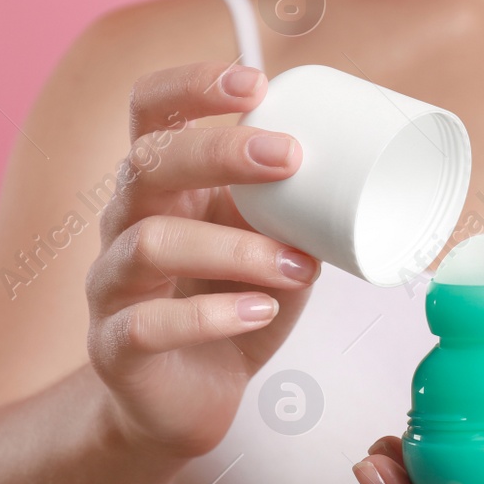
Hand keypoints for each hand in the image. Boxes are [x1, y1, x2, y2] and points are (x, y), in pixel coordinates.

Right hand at [86, 62, 321, 459]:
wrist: (186, 400)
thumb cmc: (233, 305)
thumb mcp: (272, 244)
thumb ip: (300, 207)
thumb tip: (371, 165)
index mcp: (164, 185)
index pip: (151, 111)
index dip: (190, 85)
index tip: (254, 82)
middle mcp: (125, 223)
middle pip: (147, 163)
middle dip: (218, 151)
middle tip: (289, 157)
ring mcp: (112, 284)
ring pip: (150, 243)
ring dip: (236, 248)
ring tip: (298, 265)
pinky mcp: (115, 347)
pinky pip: (147, 324)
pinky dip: (210, 315)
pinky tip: (258, 311)